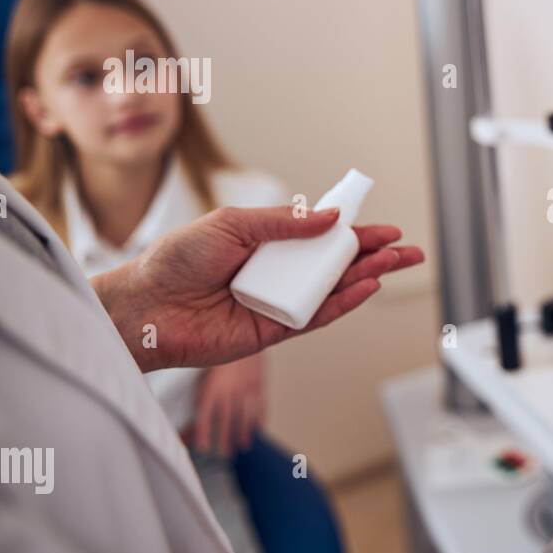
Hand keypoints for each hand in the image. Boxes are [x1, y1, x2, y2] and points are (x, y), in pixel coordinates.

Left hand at [93, 205, 423, 371]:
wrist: (144, 306)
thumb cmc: (176, 259)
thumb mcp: (231, 225)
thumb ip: (283, 224)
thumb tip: (329, 219)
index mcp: (266, 244)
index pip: (320, 237)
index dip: (353, 232)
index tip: (383, 227)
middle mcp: (277, 274)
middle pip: (336, 264)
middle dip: (374, 256)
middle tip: (408, 249)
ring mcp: (278, 303)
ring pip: (333, 290)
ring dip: (367, 276)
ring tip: (395, 262)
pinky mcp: (273, 332)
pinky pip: (317, 317)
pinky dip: (344, 303)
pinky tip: (367, 287)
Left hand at [186, 355, 265, 456]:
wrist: (247, 328)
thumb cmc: (217, 347)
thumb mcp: (203, 367)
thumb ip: (197, 389)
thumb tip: (184, 407)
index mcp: (214, 385)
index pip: (206, 415)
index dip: (203, 433)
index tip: (202, 448)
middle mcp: (231, 389)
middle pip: (227, 420)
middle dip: (225, 439)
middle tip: (224, 454)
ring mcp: (248, 387)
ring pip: (246, 415)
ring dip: (243, 432)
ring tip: (242, 446)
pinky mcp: (260, 382)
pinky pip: (260, 404)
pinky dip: (259, 417)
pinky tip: (257, 428)